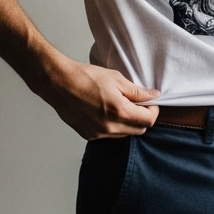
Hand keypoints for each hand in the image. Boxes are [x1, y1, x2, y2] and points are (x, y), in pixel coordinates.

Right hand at [39, 58, 160, 139]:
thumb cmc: (85, 77)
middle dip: (143, 118)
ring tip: (121, 106)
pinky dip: (114, 126)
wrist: (59, 83)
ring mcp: (98, 134)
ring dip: (128, 123)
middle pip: (139, 130)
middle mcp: (109, 127)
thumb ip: (137, 91)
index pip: (148, 121)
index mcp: (119, 111)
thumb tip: (154, 96)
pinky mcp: (88, 135)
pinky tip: (106, 112)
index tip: (151, 102)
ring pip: (124, 134)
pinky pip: (109, 135)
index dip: (154, 111)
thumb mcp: (116, 79)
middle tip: (138, 103)